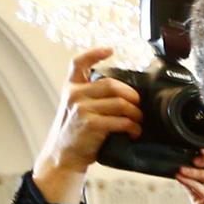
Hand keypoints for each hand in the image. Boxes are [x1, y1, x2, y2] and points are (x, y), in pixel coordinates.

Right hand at [33, 47, 141, 203]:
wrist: (64, 154)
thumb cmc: (77, 131)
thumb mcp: (77, 107)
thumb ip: (93, 96)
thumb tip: (126, 93)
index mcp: (71, 87)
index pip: (79, 63)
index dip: (94, 53)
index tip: (110, 49)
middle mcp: (75, 94)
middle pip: (112, 84)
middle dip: (132, 95)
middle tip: (138, 105)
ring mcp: (81, 109)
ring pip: (120, 103)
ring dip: (136, 113)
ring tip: (139, 121)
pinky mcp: (90, 124)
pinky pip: (121, 121)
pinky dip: (133, 127)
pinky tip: (134, 132)